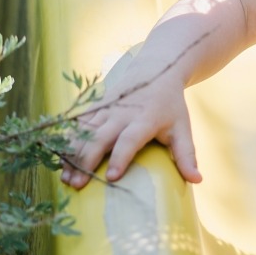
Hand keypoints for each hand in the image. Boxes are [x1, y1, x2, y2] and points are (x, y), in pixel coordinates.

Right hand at [60, 54, 201, 189]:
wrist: (155, 69)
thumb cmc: (170, 105)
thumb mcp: (182, 127)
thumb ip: (186, 154)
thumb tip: (197, 181)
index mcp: (145, 118)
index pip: (130, 139)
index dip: (121, 157)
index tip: (112, 178)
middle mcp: (122, 113)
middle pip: (100, 137)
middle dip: (87, 160)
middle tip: (78, 185)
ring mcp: (105, 109)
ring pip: (83, 132)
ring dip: (72, 154)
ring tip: (65, 178)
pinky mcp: (94, 107)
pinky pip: (76, 125)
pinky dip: (66, 142)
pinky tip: (58, 161)